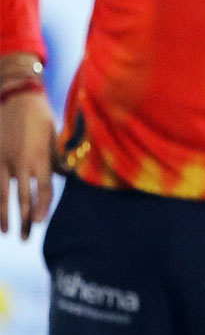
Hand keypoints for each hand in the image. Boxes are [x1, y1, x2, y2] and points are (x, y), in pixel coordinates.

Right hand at [1, 90, 55, 239]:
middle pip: (23, 198)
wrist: (15, 95)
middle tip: (24, 238)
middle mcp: (21, 163)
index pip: (43, 190)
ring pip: (1, 195)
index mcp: (41, 159)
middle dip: (23, 220)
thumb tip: (68, 174)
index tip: (39, 223)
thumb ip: (59, 159)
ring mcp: (2, 161)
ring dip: (4, 215)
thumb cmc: (40, 116)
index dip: (41, 208)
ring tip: (6, 232)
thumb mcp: (55, 136)